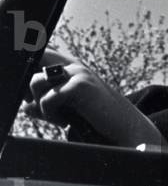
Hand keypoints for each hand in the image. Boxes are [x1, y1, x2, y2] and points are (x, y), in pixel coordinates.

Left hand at [24, 47, 164, 147]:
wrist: (122, 128)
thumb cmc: (96, 119)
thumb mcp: (67, 110)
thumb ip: (46, 105)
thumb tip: (27, 106)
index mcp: (70, 66)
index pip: (40, 57)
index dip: (30, 78)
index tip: (36, 99)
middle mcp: (73, 64)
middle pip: (33, 70)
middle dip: (31, 93)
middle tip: (48, 110)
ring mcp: (77, 72)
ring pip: (35, 82)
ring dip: (42, 105)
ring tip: (60, 116)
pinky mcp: (80, 85)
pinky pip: (47, 99)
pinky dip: (51, 115)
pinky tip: (67, 120)